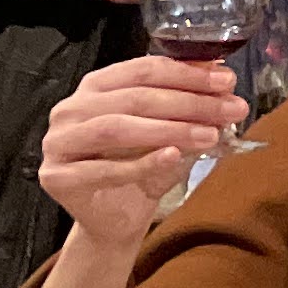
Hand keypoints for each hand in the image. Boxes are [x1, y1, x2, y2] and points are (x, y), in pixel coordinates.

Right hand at [34, 54, 249, 246]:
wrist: (116, 217)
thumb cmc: (141, 165)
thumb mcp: (169, 128)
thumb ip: (187, 100)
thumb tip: (222, 75)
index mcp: (96, 86)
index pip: (143, 70)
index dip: (188, 74)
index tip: (228, 82)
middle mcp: (70, 109)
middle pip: (134, 98)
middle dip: (188, 102)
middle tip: (230, 110)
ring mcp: (58, 142)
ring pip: (116, 128)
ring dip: (169, 129)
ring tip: (209, 135)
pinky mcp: (56, 177)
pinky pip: (104, 168)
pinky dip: (143, 162)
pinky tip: (173, 156)